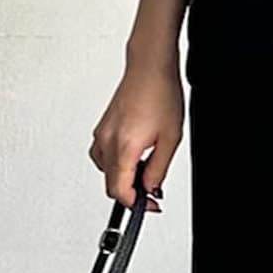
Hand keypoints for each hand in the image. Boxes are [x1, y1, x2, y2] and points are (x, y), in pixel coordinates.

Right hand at [89, 56, 184, 207]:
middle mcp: (107, 141)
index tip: (149, 205)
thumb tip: (151, 189)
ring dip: (123, 178)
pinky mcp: (102, 127)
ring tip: (145, 170)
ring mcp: (102, 134)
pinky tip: (132, 157)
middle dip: (130, 194)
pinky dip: (116, 163)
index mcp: (124, 147)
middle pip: (110, 184)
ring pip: (105, 171)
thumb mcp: (170, 139)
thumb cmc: (161, 94)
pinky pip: (102, 155)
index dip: (135, 204)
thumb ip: (158, 169)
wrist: (150, 68)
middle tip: (151, 192)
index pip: (120, 191)